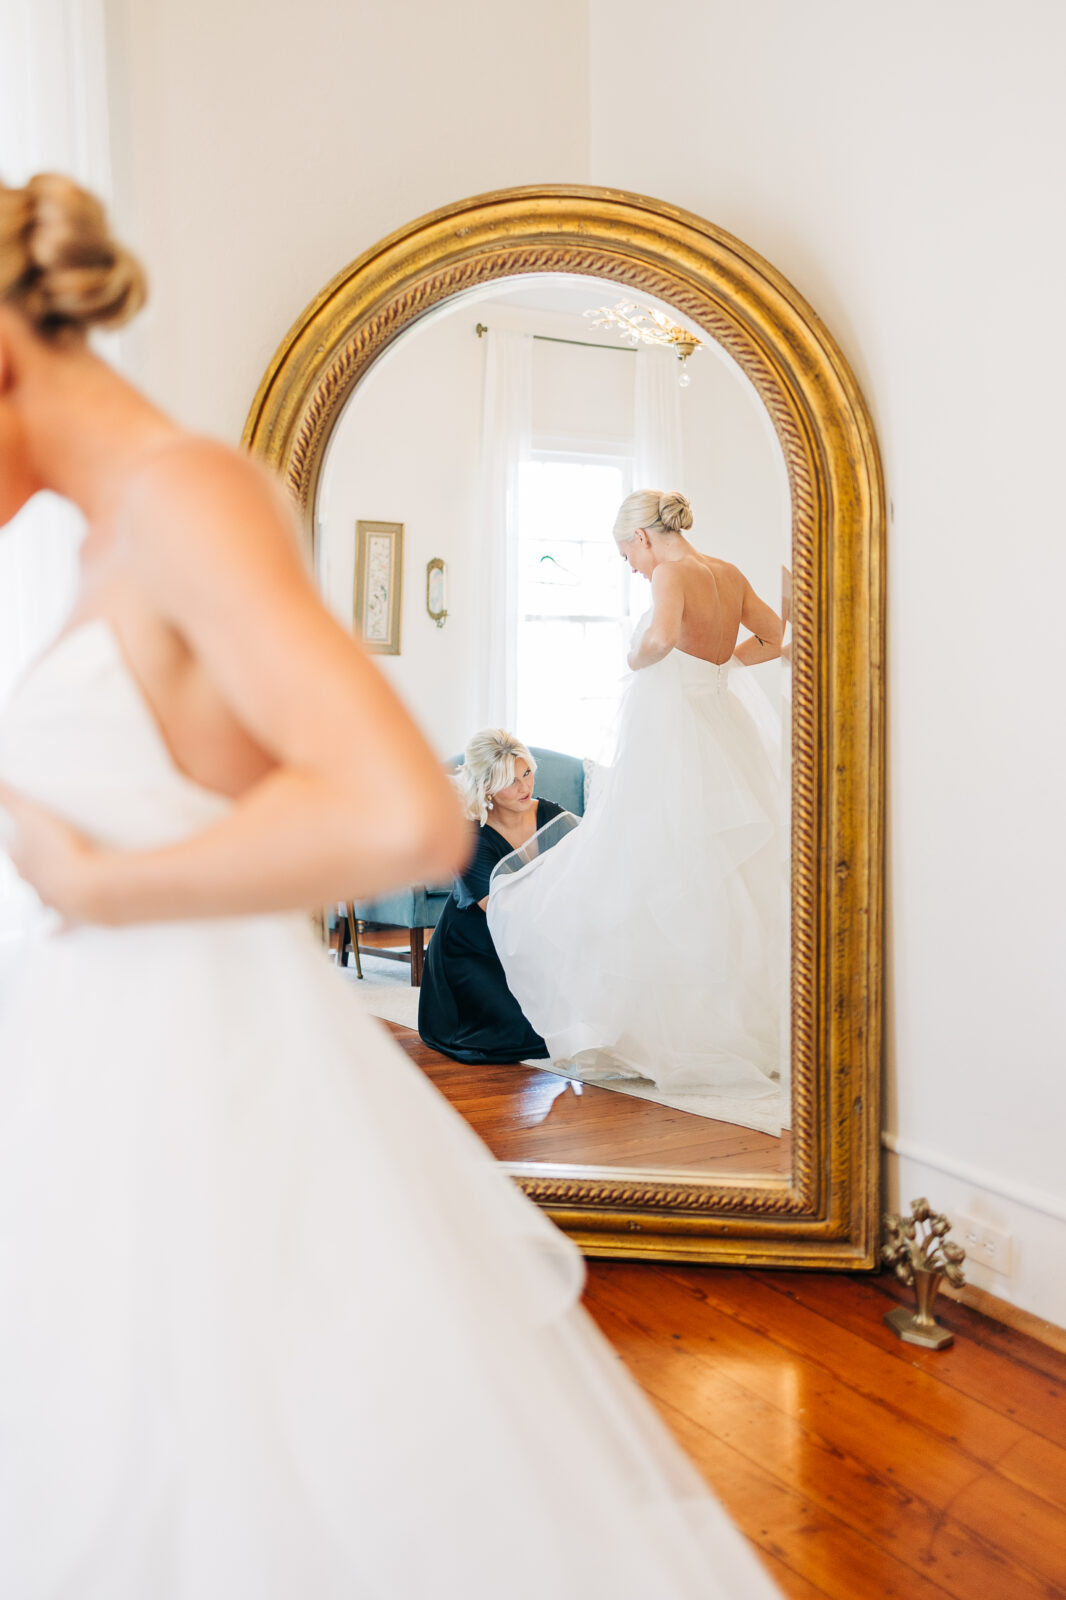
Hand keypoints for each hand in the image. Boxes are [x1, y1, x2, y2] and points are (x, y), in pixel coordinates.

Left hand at [0, 780, 105, 926]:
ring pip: (40, 901)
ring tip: (41, 895)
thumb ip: (10, 797)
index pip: (14, 848)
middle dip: (26, 868)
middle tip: (32, 862)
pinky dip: (55, 931)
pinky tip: (50, 935)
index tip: (16, 840)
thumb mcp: (33, 814)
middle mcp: (33, 883)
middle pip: (25, 874)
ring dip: (41, 897)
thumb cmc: (60, 849)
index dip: (16, 843)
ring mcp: (52, 901)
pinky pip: (60, 926)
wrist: (85, 887)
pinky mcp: (71, 917)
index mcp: (24, 859)